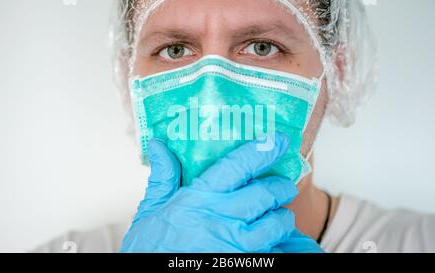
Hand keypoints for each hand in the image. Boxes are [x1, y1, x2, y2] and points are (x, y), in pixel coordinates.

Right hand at [120, 132, 322, 252]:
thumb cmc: (152, 249)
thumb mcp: (151, 212)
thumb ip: (163, 177)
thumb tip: (159, 145)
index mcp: (198, 200)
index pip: (237, 166)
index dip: (262, 150)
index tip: (278, 140)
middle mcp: (219, 220)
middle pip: (265, 194)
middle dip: (281, 187)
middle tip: (283, 187)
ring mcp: (235, 247)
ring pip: (276, 225)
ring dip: (282, 218)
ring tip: (278, 216)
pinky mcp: (243, 265)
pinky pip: (274, 252)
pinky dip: (280, 245)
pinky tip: (273, 243)